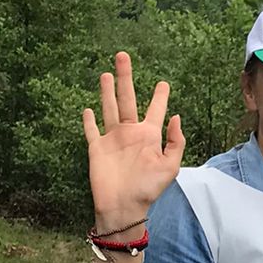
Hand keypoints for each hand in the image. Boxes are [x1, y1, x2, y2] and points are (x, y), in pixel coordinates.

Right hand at [83, 52, 183, 232]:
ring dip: (107, 91)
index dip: (160, 96)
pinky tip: (87, 108)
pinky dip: (88, 120)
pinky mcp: (97, 148)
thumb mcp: (170, 167)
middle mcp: (130, 133)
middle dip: (126, 78)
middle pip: (127, 99)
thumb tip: (176, 117)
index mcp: (149, 136)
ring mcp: (113, 140)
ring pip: (109, 108)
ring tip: (106, 73)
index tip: (163, 82)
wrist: (124, 207)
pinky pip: (92, 131)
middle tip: (123, 56)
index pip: (155, 110)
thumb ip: (176, 142)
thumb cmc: (149, 189)